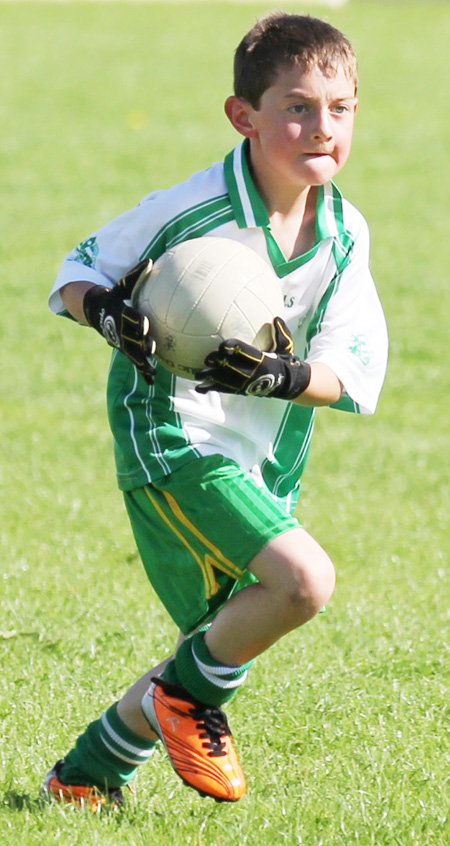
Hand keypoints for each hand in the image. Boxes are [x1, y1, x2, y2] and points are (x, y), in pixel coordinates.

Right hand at [82, 260, 155, 383]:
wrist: (96, 310)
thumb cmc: (114, 294)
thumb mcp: (123, 284)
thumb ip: (136, 274)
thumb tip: (151, 260)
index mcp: (121, 314)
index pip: (129, 318)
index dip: (136, 321)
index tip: (144, 324)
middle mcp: (121, 330)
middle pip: (131, 338)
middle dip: (140, 343)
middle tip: (150, 347)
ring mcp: (122, 342)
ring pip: (133, 353)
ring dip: (142, 361)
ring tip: (151, 370)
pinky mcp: (126, 349)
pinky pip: (135, 361)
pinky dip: (143, 371)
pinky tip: (153, 380)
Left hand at [195, 316, 310, 399]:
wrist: (287, 384)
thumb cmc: (284, 361)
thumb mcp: (285, 347)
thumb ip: (280, 333)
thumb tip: (277, 318)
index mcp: (262, 361)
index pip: (246, 354)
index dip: (234, 350)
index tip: (224, 345)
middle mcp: (252, 374)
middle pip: (232, 368)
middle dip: (219, 363)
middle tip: (208, 358)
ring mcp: (245, 384)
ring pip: (225, 380)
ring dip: (211, 377)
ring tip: (197, 374)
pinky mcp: (240, 391)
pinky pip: (224, 390)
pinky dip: (211, 388)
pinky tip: (199, 388)